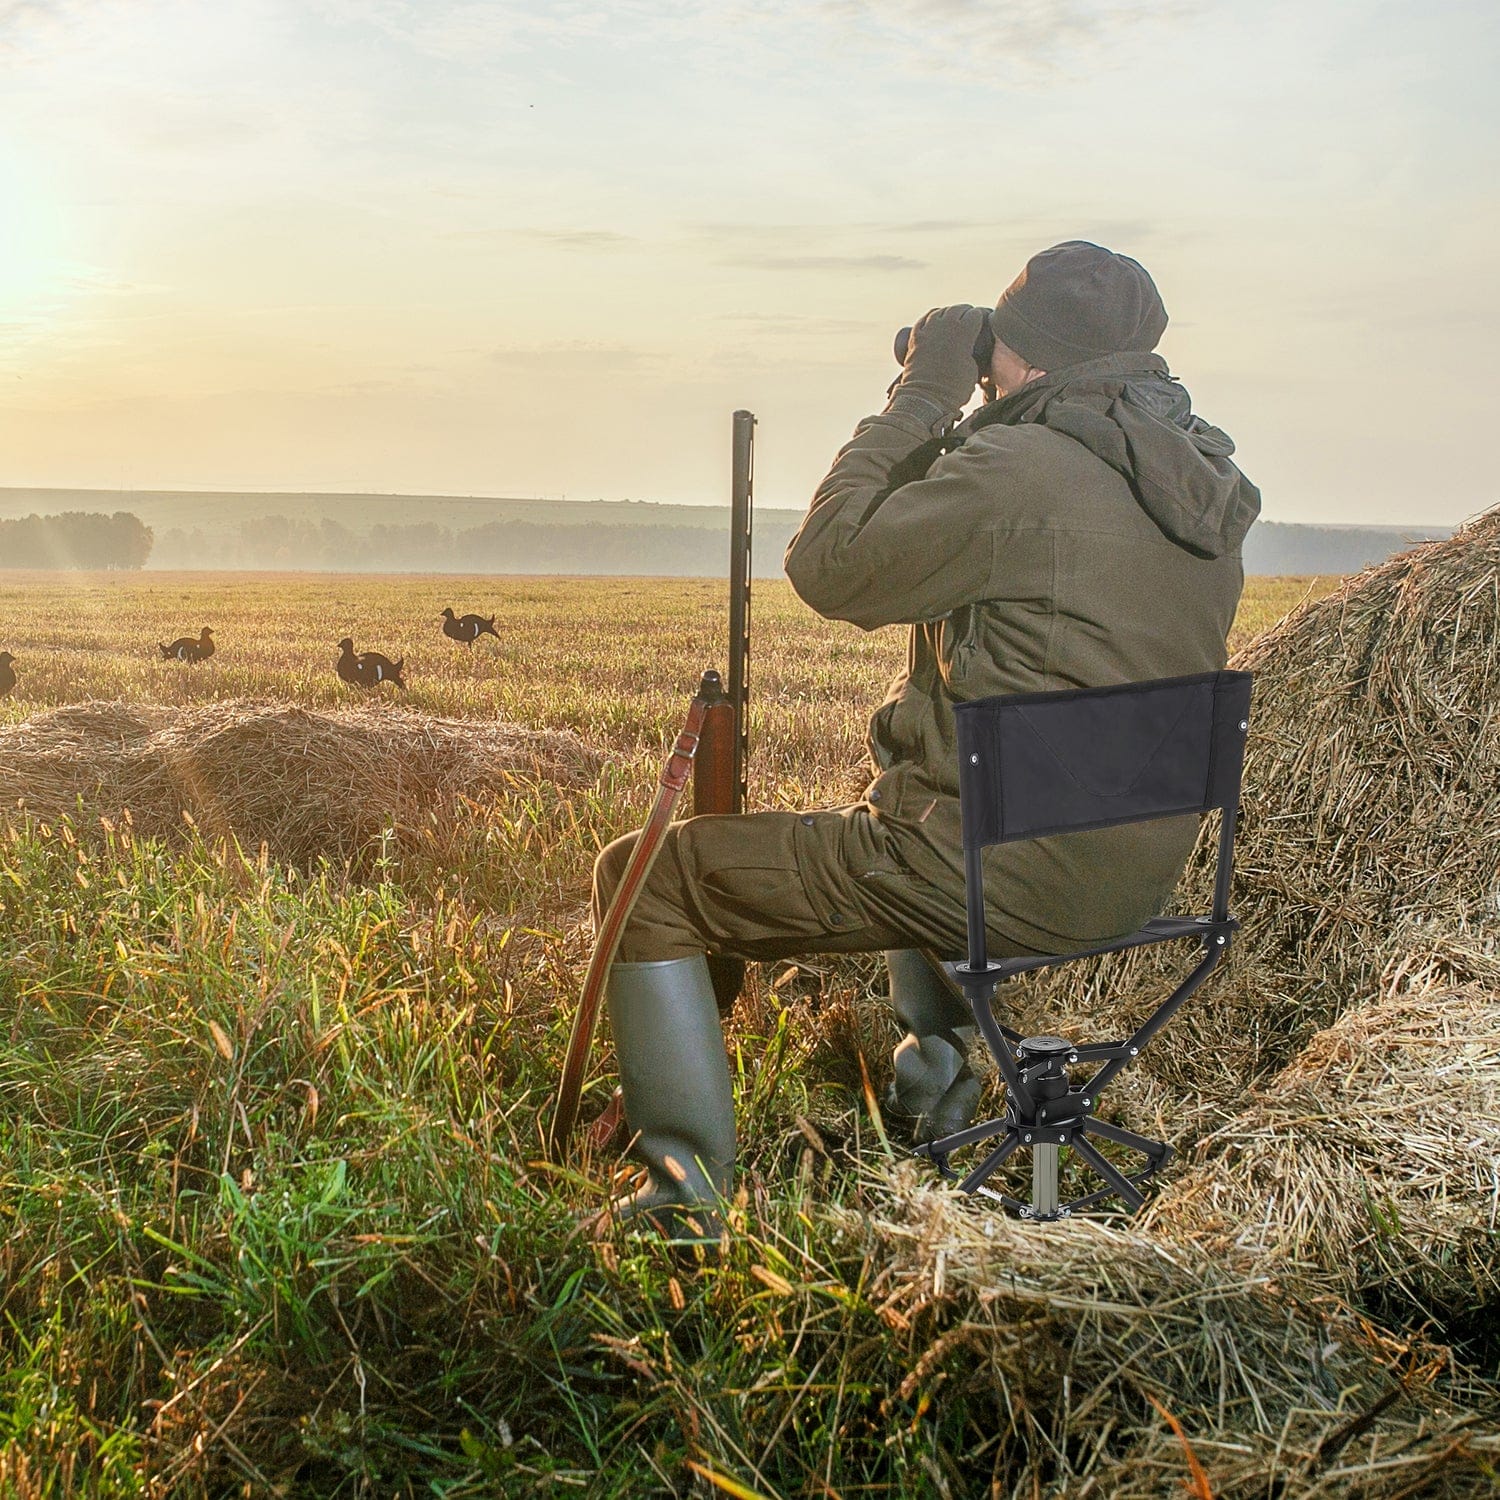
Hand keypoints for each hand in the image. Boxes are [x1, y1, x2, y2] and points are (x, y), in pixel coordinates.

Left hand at [891, 304, 987, 422]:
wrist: (926, 397)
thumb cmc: (954, 388)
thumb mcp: (973, 370)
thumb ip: (973, 352)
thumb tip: (970, 350)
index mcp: (963, 332)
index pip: (975, 314)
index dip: (980, 318)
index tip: (982, 323)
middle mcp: (944, 325)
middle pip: (957, 309)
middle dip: (965, 313)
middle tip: (968, 320)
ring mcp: (928, 330)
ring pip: (940, 311)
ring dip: (948, 314)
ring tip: (952, 320)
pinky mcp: (915, 337)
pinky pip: (924, 320)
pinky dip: (931, 318)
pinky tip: (934, 321)